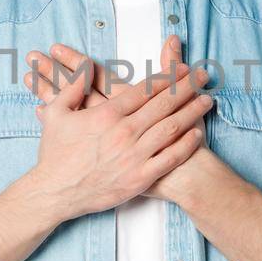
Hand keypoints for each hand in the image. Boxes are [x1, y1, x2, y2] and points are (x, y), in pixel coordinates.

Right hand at [23, 35, 215, 205]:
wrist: (54, 193)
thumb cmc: (55, 154)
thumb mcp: (55, 113)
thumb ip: (72, 87)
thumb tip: (84, 67)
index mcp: (106, 114)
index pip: (145, 90)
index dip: (167, 77)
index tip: (182, 68)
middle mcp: (124, 133)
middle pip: (164, 104)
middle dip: (187, 87)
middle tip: (203, 76)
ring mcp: (134, 156)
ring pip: (171, 128)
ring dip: (192, 112)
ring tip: (207, 100)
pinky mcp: (139, 178)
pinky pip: (170, 158)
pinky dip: (186, 144)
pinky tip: (197, 134)